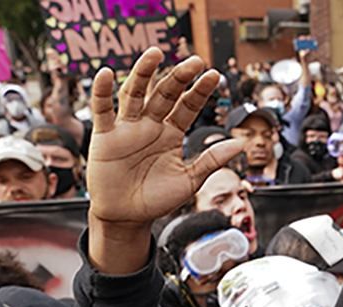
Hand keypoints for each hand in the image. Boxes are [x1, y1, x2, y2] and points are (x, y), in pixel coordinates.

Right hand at [87, 48, 242, 230]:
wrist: (127, 217)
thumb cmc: (158, 198)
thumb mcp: (190, 180)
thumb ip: (212, 160)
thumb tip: (241, 144)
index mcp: (172, 133)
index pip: (188, 106)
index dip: (200, 92)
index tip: (215, 75)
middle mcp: (150, 125)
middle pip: (165, 94)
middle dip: (179, 77)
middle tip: (195, 60)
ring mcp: (127, 128)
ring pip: (135, 94)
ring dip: (143, 73)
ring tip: (155, 53)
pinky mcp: (105, 136)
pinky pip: (102, 110)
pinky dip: (101, 92)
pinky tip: (105, 74)